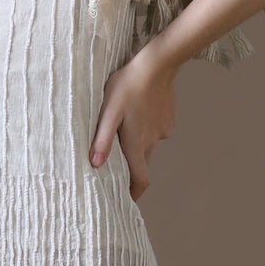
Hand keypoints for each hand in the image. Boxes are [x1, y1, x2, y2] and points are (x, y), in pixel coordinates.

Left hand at [88, 43, 178, 201]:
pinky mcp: (169, 120)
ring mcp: (162, 131)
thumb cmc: (127, 86)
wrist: (157, 65)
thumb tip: (95, 164)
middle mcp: (152, 142)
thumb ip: (102, 139)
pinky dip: (145, 127)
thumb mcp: (108, 111)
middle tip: (115, 160)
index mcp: (136, 144)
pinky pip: (155, 130)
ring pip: (148, 144)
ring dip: (137, 142)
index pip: (141, 180)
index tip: (127, 200)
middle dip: (130, 165)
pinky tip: (138, 110)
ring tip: (124, 125)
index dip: (135, 193)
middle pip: (142, 162)